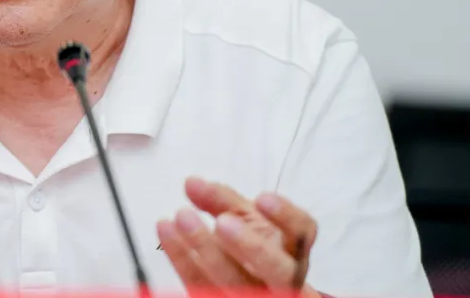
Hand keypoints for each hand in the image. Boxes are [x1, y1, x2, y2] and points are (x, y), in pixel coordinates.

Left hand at [157, 177, 318, 295]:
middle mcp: (283, 279)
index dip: (285, 217)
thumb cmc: (257, 250)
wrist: (263, 290)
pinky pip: (202, 286)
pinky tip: (166, 231)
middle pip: (276, 269)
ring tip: (182, 217)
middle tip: (222, 221)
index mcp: (294, 251)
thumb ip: (224, 201)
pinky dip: (181, 259)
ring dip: (206, 250)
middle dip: (249, 246)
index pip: (302, 233)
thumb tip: (192, 182)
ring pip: (237, 282)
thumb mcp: (248, 223)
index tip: (262, 198)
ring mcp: (259, 297)